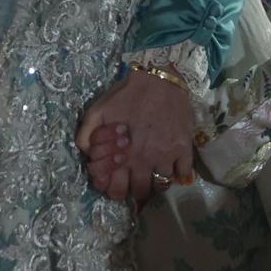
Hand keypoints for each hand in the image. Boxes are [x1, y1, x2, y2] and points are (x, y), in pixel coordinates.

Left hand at [74, 73, 194, 206]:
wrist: (158, 78)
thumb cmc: (126, 95)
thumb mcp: (97, 112)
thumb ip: (85, 137)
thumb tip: (88, 158)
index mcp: (122, 156)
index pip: (116, 191)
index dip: (114, 189)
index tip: (118, 179)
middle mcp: (145, 161)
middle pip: (141, 193)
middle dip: (136, 189)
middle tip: (136, 176)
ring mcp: (167, 156)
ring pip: (162, 185)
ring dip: (156, 181)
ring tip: (153, 170)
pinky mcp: (185, 147)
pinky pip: (184, 173)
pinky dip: (178, 172)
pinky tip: (171, 163)